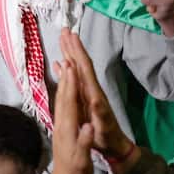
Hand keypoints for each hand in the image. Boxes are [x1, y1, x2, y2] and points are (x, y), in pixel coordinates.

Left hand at [47, 59, 94, 173]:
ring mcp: (59, 125)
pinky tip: (64, 88)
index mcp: (67, 128)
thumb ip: (84, 142)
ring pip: (61, 99)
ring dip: (63, 82)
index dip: (70, 84)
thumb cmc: (76, 171)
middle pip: (63, 96)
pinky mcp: (61, 128)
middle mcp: (61, 123)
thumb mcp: (82, 159)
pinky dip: (63, 93)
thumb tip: (88, 127)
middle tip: (67, 57)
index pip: (69, 102)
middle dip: (65, 77)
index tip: (72, 67)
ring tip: (65, 66)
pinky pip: (62, 105)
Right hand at [58, 30, 133, 161]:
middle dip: (73, 46)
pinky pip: (73, 78)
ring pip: (77, 68)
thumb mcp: (103, 130)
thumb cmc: (106, 137)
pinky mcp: (82, 96)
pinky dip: (65, 69)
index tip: (70, 37)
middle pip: (81, 63)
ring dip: (70, 53)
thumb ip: (99, 117)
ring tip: (62, 39)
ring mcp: (86, 92)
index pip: (84, 69)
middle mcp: (90, 89)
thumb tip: (93, 103)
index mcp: (93, 94)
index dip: (77, 52)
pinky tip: (59, 63)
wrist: (114, 144)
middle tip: (65, 30)